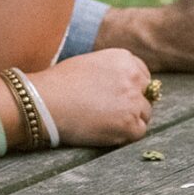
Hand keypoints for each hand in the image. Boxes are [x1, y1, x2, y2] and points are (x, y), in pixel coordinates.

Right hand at [32, 49, 152, 148]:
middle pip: (146, 94)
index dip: (133, 88)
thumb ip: (112, 71)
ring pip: (144, 114)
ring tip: (107, 122)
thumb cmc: (61, 82)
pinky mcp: (129, 125)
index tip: (121, 96)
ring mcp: (133, 102)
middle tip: (114, 112)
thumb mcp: (91, 63)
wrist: (47, 101)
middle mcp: (133, 78)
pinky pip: (138, 132)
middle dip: (134, 103)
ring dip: (131, 119)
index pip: (143, 75)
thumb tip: (125, 85)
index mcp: (124, 59)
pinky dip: (126, 135)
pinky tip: (107, 131)